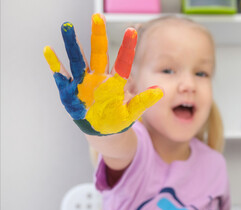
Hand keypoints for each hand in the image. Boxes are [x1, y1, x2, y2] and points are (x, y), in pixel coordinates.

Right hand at [44, 13, 162, 135]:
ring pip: (78, 60)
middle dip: (98, 36)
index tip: (132, 30)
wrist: (101, 131)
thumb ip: (143, 101)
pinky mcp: (70, 91)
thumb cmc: (117, 119)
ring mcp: (83, 83)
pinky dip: (55, 65)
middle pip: (98, 53)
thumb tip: (161, 91)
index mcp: (114, 81)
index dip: (127, 47)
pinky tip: (49, 50)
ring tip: (68, 27)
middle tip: (98, 17)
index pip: (122, 62)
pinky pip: (63, 76)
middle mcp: (99, 77)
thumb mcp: (132, 112)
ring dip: (73, 45)